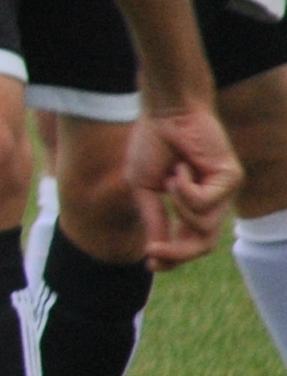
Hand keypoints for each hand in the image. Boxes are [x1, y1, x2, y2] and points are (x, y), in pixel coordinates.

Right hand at [127, 98, 239, 266]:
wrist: (166, 113)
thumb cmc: (152, 144)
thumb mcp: (145, 189)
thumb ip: (153, 220)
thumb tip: (154, 253)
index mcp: (188, 206)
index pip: (187, 244)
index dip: (170, 258)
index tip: (150, 262)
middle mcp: (210, 202)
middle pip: (202, 245)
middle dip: (177, 253)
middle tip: (153, 252)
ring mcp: (223, 192)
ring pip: (203, 227)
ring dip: (179, 208)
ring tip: (169, 179)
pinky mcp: (231, 179)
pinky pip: (205, 204)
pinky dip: (186, 190)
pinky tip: (181, 168)